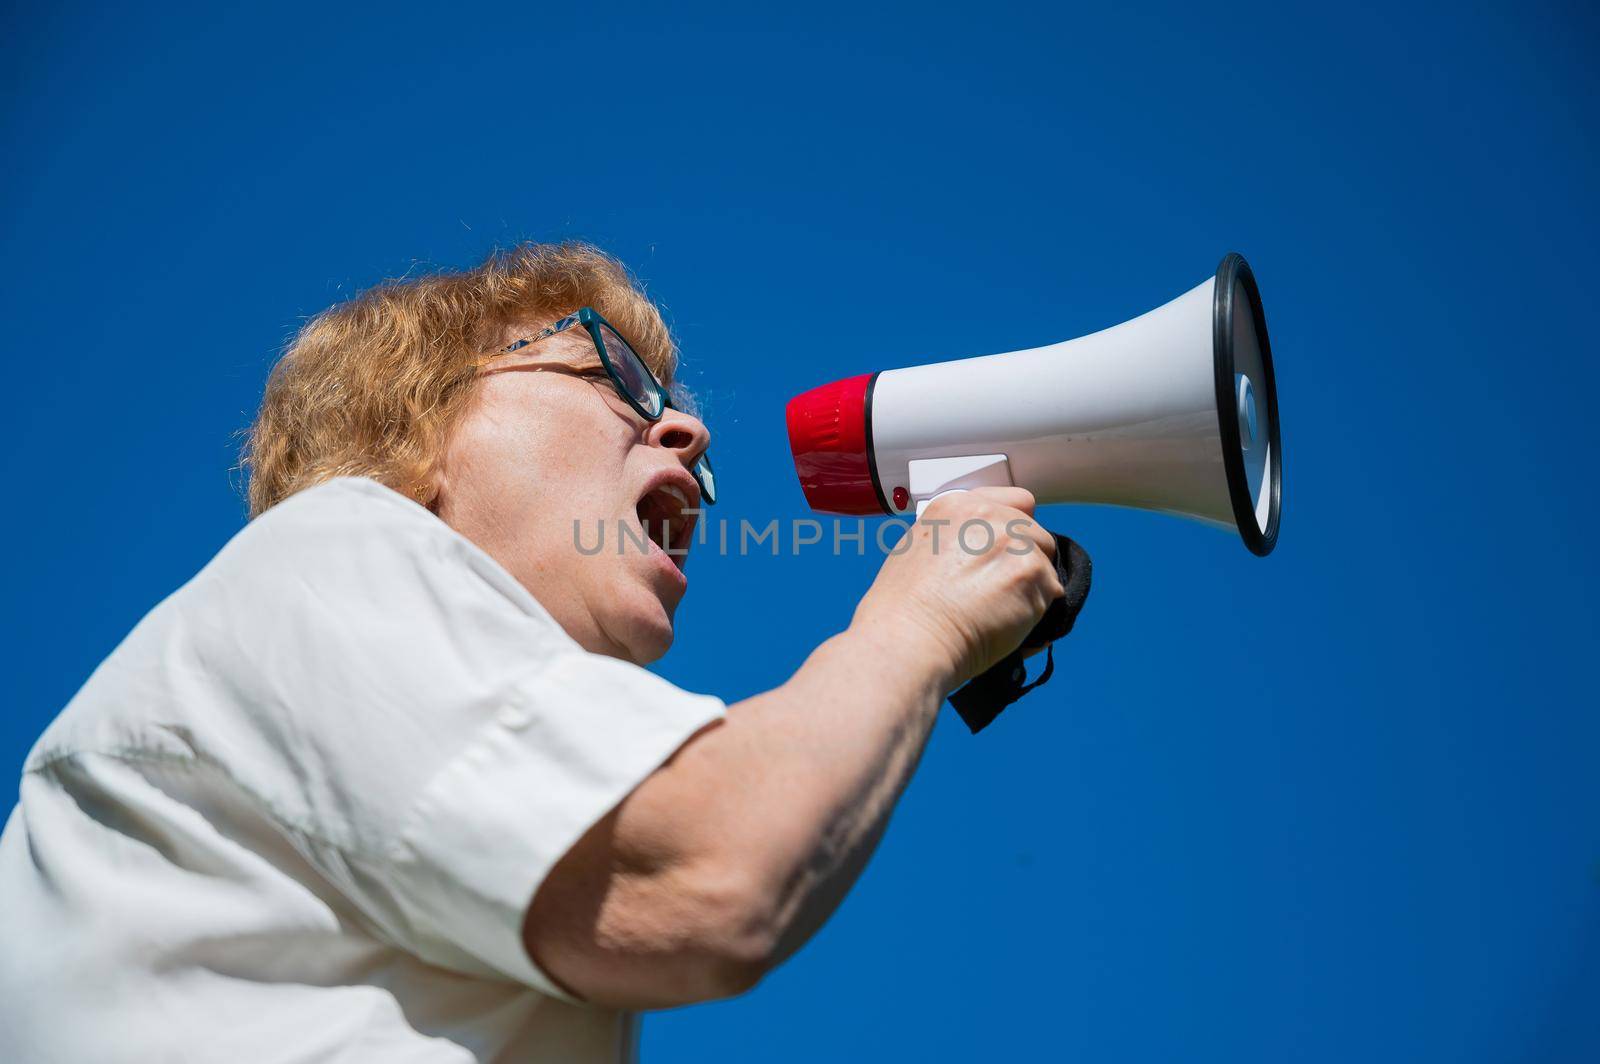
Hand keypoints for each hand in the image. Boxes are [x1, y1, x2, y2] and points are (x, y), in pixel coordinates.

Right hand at [851, 487, 1064, 690]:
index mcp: (956, 506)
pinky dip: (1038, 612)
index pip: (1015, 502)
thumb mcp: (916, 551)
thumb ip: (954, 539)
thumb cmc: (902, 611)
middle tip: (1000, 591)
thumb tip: (980, 555)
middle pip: (1035, 533)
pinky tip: (1007, 623)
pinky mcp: (1031, 571)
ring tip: (999, 611)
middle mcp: (987, 515)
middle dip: (1025, 560)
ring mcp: (1012, 541)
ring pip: (1046, 563)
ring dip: (1032, 588)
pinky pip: (1053, 592)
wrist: (908, 639)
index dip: (1016, 530)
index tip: (1007, 552)